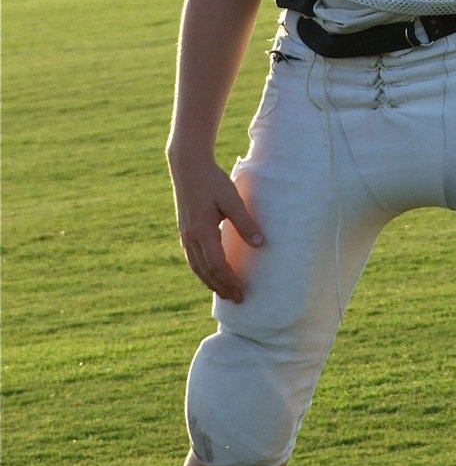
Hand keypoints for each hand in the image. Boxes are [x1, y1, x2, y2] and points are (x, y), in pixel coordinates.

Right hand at [169, 156, 263, 302]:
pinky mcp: (185, 230)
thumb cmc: (212, 180)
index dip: (230, 280)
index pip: (217, 265)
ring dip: (210, 281)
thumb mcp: (231, 199)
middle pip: (205, 271)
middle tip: (237, 299)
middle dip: (221, 287)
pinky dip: (202, 270)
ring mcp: (185, 234)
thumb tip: (260, 243)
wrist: (188, 166)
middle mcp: (190, 237)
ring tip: (224, 292)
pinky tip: (210, 273)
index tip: (242, 292)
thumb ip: (245, 221)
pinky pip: (192, 258)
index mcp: (201, 231)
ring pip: (196, 266)